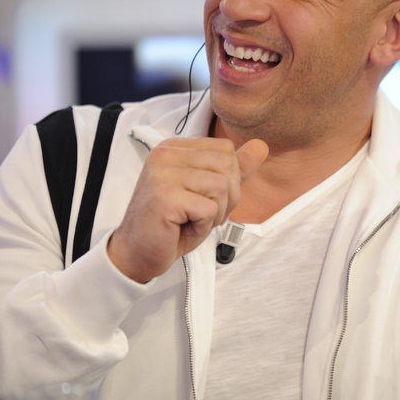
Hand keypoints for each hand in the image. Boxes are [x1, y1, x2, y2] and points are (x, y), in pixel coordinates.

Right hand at [107, 137, 267, 282]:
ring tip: (190, 221)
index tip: (203, 199)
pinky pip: (209, 209)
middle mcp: (165, 154)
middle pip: (227, 166)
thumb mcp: (208, 192)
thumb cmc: (173, 224)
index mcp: (174, 148)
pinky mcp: (164, 197)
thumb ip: (234, 168)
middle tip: (200, 214)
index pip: (225, 150)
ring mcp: (163, 174)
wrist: (137, 254)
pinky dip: (203, 226)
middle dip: (225, 198)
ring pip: (222, 187)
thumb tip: (261, 145)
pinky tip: (182, 229)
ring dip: (214, 213)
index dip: (227, 180)